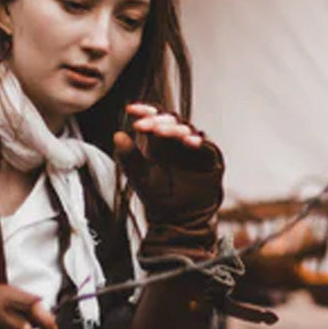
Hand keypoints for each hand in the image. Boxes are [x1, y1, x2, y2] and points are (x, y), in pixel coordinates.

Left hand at [114, 104, 223, 256]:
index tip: (131, 109)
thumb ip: (128, 157)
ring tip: (162, 132)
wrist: (177, 219)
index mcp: (160, 141)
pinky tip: (188, 142)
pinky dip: (197, 142)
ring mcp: (194, 148)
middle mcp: (178, 141)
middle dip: (158, 121)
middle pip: (171, 121)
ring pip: (187, 130)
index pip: (154, 118)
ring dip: (174, 129)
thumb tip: (118, 135)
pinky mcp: (210, 159)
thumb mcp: (138, 177)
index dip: (144, 111)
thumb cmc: (158, 197)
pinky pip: (206, 146)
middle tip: (145, 125)